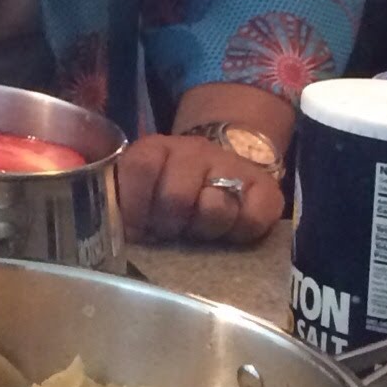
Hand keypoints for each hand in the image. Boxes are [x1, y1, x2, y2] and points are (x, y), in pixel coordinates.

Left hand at [116, 133, 281, 243]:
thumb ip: (123, 206)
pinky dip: (238, 234)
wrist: (220, 169)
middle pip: (176, 195)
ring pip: (215, 208)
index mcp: (155, 149)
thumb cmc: (169, 190)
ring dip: (203, 230)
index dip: (135, 205)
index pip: (140, 168)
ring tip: (198, 230)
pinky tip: (227, 232)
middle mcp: (194, 150)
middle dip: (169, 224)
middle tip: (170, 231)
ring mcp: (231, 165)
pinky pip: (252, 219)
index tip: (137, 226)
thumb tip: (119, 237)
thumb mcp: (139, 190)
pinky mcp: (266, 189)